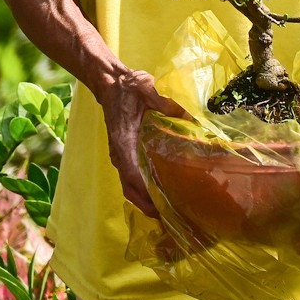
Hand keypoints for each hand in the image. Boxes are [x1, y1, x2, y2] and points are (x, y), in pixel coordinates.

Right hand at [99, 69, 185, 217]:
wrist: (109, 83)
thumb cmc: (128, 87)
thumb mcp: (148, 91)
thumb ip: (167, 104)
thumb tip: (190, 116)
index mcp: (123, 141)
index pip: (130, 173)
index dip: (142, 191)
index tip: (156, 205)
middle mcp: (119, 152)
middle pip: (128, 186)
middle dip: (144, 203)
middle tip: (166, 216)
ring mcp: (119, 153)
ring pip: (128, 183)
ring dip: (142, 198)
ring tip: (164, 209)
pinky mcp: (122, 151)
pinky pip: (130, 175)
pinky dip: (140, 187)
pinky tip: (157, 190)